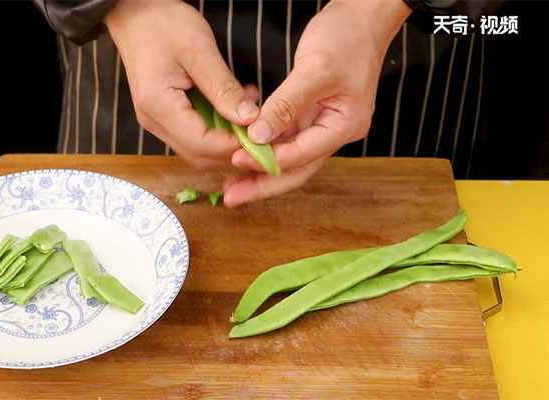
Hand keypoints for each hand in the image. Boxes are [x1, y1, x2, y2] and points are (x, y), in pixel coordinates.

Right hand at [104, 0, 259, 168]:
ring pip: (197, 147)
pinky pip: (192, 133)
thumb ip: (224, 89)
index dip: (233, 145)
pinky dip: (216, 127)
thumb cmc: (162, 24)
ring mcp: (156, 120)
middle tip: (258, 127)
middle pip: (198, 154)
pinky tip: (231, 106)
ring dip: (225, 137)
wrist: (135, 14)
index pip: (201, 144)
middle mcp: (153, 120)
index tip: (260, 134)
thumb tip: (248, 119)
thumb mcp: (200, 51)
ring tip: (247, 110)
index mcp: (158, 105)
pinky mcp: (163, 115)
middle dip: (231, 147)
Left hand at [224, 0, 410, 206]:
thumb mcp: (314, 70)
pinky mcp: (312, 115)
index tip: (236, 158)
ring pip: (290, 158)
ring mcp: (324, 125)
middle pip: (297, 168)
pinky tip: (243, 155)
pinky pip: (286, 139)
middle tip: (231, 197)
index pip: (301, 154)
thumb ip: (286, 105)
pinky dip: (265, 148)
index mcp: (344, 126)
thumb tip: (258, 136)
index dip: (267, 160)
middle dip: (263, 184)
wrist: (361, 17)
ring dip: (261, 171)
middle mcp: (335, 131)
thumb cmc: (346, 38)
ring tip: (231, 184)